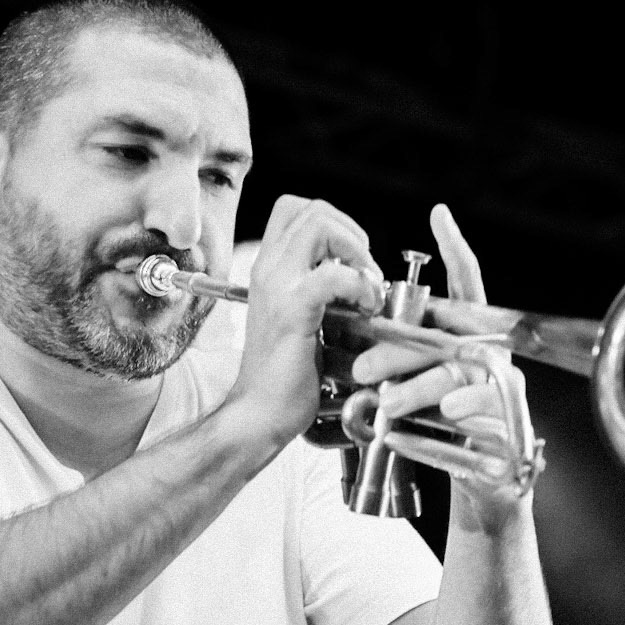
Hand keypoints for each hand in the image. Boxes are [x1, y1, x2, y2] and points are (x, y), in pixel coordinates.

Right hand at [231, 194, 383, 444]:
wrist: (258, 415)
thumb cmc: (286, 378)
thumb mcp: (303, 321)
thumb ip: (322, 292)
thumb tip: (363, 279)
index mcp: (270, 268)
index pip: (297, 209)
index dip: (337, 225)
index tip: (354, 262)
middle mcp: (268, 268)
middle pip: (313, 208)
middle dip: (352, 233)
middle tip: (365, 275)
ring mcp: (277, 286)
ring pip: (320, 224)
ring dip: (357, 251)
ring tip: (366, 290)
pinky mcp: (292, 311)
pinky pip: (332, 275)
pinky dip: (360, 285)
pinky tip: (367, 308)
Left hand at [353, 204, 537, 522]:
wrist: (480, 477)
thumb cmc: (439, 426)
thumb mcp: (412, 383)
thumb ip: (393, 353)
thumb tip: (343, 326)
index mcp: (464, 337)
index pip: (463, 285)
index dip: (455, 250)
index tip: (439, 214)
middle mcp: (489, 353)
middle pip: (447, 336)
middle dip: (401, 348)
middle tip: (360, 365)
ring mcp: (502, 386)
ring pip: (460, 374)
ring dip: (420, 386)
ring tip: (385, 401)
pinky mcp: (509, 421)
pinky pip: (486, 408)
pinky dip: (463, 408)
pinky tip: (445, 413)